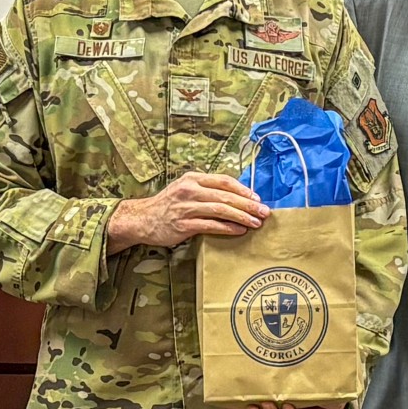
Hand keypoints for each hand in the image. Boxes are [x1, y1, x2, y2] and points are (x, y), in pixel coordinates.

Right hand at [108, 174, 268, 248]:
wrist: (143, 219)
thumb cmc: (169, 205)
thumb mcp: (186, 189)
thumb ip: (207, 190)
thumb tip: (236, 196)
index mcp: (193, 179)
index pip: (224, 181)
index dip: (243, 189)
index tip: (257, 198)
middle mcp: (190, 190)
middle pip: (226, 196)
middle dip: (248, 204)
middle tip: (264, 212)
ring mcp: (186, 207)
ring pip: (221, 210)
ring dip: (241, 216)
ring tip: (255, 222)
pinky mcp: (184, 225)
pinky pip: (211, 225)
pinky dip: (227, 228)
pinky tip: (239, 230)